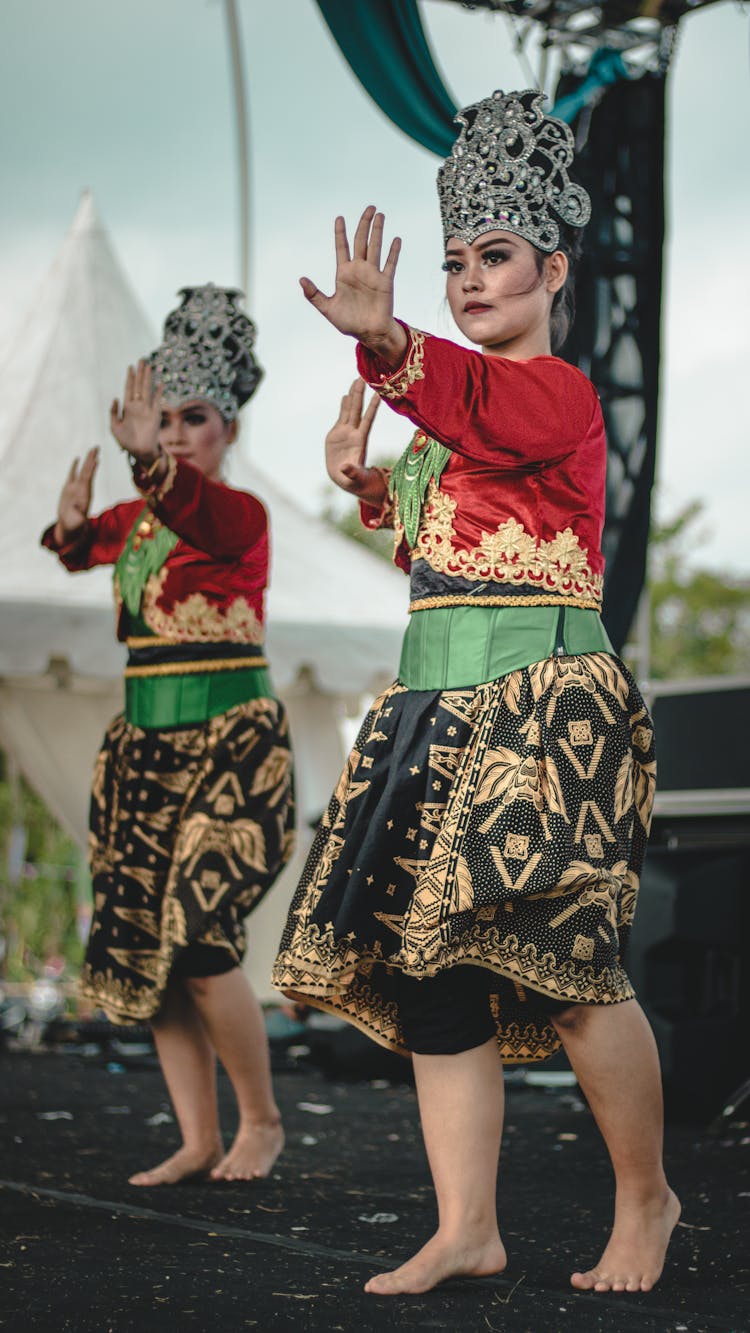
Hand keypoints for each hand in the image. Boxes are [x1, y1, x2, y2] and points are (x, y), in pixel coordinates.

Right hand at [55, 447, 98, 543]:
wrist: (69, 525)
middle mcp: (82, 489)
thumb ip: (79, 518)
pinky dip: (75, 466)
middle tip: (97, 447)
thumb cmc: (74, 525)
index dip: (92, 469)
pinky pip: (72, 474)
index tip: (96, 459)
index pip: (89, 479)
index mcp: (85, 495)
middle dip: (92, 459)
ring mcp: (76, 487)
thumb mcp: (77, 523)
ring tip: (92, 449)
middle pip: (88, 471)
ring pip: (82, 470)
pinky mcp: (69, 488)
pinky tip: (78, 458)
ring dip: (87, 460)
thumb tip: (80, 515)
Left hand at [110, 360, 163, 463]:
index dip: (129, 378)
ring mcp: (147, 410)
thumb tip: (115, 398)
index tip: (130, 367)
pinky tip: (159, 383)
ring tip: (148, 366)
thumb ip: (113, 413)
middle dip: (140, 373)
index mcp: (128, 408)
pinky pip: (157, 401)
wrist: (140, 452)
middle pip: (139, 386)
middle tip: (141, 360)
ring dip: (148, 378)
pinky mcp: (155, 415)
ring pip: (147, 390)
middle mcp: (138, 406)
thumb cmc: (126, 442)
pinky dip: (158, 392)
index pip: (129, 389)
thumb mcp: (114, 427)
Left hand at [300, 206, 406, 364]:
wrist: (368, 334)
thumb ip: (314, 295)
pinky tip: (395, 239)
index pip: (341, 248)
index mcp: (344, 274)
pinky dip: (393, 252)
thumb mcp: (327, 308)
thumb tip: (301, 279)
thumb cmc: (348, 323)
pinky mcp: (385, 282)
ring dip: (378, 231)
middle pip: (361, 241)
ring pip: (375, 247)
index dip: (340, 233)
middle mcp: (359, 270)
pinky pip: (390, 264)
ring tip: (380, 215)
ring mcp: (373, 275)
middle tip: (370, 207)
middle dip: (364, 224)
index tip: (339, 218)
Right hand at [326, 379, 385, 503]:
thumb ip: (351, 472)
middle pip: (358, 410)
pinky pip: (341, 417)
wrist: (345, 479)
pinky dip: (343, 406)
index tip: (378, 394)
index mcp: (359, 441)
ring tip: (355, 381)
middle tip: (362, 378)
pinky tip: (345, 396)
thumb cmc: (353, 480)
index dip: (372, 408)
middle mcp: (354, 433)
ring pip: (350, 410)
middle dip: (360, 394)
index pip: (367, 420)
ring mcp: (346, 432)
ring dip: (353, 396)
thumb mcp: (353, 478)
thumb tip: (346, 468)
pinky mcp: (337, 434)